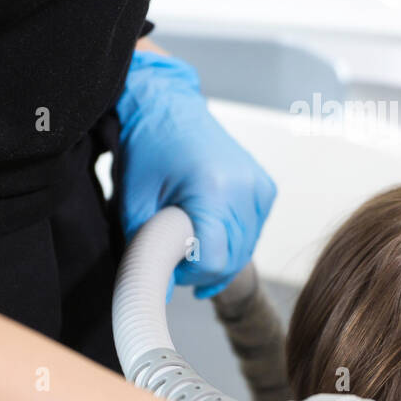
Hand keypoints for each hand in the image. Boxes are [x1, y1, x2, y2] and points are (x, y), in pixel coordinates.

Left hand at [116, 51, 276, 298]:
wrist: (166, 107)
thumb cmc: (146, 151)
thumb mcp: (135, 204)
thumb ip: (146, 251)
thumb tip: (158, 293)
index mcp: (213, 189)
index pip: (213, 260)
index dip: (189, 275)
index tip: (170, 266)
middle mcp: (245, 187)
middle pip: (233, 258)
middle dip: (204, 270)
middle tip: (177, 260)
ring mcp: (259, 185)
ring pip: (247, 248)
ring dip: (221, 257)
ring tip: (192, 244)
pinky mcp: (265, 186)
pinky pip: (255, 230)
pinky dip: (235, 239)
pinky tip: (212, 231)